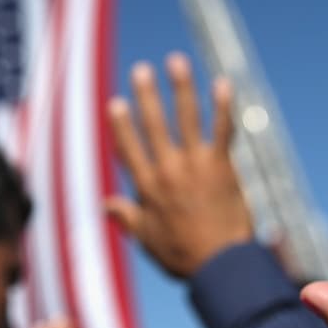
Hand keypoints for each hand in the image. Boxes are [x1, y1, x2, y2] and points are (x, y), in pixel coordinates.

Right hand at [106, 53, 252, 277]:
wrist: (221, 266)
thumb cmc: (183, 256)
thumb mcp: (147, 240)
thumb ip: (126, 217)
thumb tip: (104, 204)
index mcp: (147, 188)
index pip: (129, 148)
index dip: (121, 125)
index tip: (115, 103)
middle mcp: (167, 170)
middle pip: (153, 125)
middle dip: (146, 95)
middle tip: (141, 70)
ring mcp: (195, 165)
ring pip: (186, 118)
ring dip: (181, 87)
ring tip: (176, 62)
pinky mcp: (221, 166)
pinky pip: (222, 129)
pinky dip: (223, 106)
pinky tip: (222, 83)